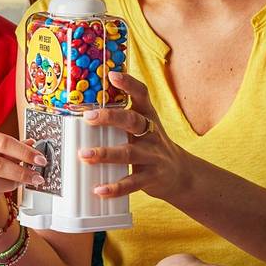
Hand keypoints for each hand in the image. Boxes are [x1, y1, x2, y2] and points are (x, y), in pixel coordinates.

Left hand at [78, 72, 194, 200]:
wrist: (181, 174)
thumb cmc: (152, 146)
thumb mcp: (144, 126)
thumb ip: (122, 117)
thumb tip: (86, 108)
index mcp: (148, 117)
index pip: (141, 95)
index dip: (128, 84)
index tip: (112, 76)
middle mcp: (152, 133)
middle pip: (133, 121)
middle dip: (110, 118)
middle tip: (88, 117)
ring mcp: (153, 156)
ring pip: (129, 153)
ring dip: (105, 153)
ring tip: (84, 154)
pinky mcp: (151, 177)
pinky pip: (132, 182)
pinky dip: (115, 187)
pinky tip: (99, 189)